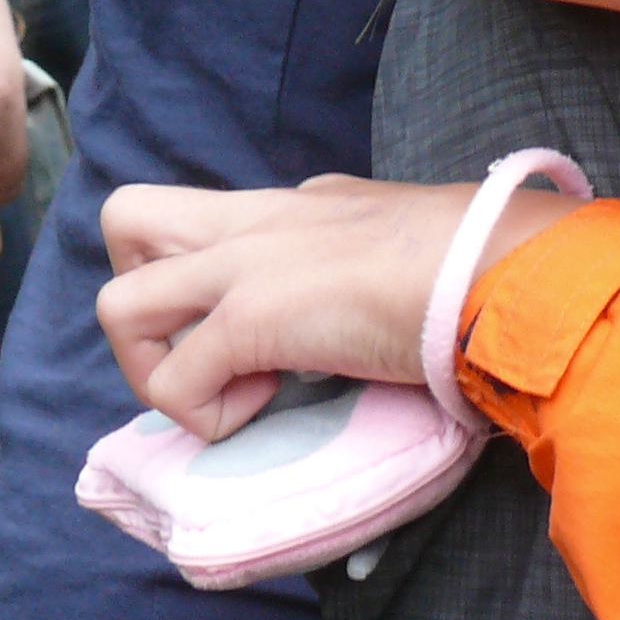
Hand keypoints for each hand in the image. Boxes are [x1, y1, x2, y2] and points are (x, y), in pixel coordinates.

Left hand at [98, 175, 581, 439]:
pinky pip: (175, 383)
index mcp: (300, 203)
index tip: (271, 332)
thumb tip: (364, 301)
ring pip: (117, 304)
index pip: (214, 222)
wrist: (502, 267)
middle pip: (129, 218)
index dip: (213, 283)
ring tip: (231, 388)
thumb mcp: (402, 239)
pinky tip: (273, 404)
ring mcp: (247, 264)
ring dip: (157, 368)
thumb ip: (365, 254)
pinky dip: (207, 416)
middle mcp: (259, 219)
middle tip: (205, 345)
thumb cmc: (477, 258)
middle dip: (145, 297)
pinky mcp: (249, 316)